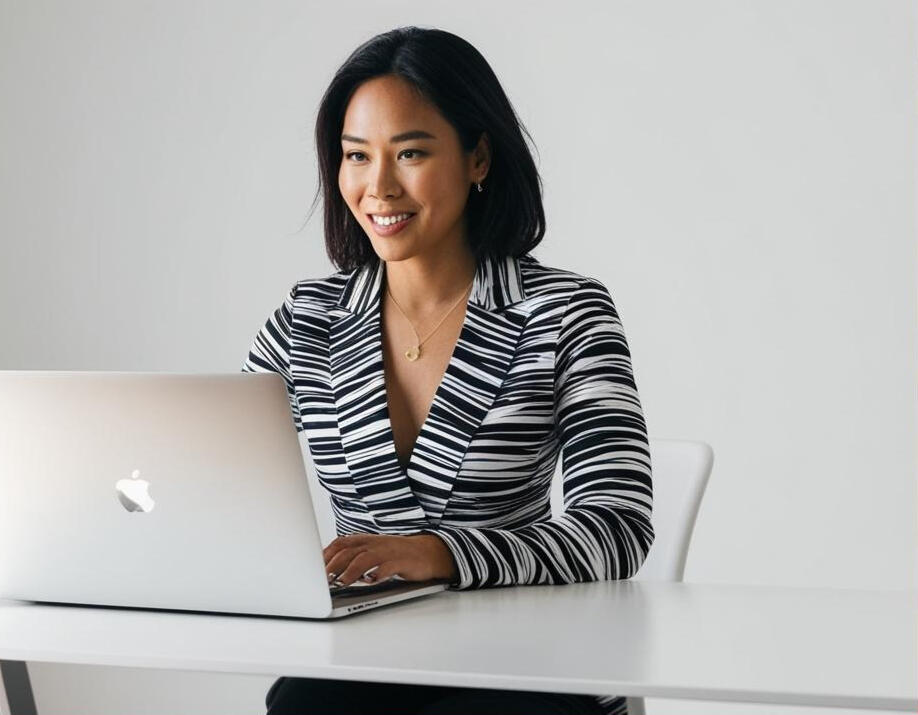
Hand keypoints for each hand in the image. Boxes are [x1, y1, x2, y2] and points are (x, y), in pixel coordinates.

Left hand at [323, 533, 457, 586]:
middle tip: (323, 580)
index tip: (312, 568)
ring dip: (351, 570)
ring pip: (365, 558)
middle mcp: (374, 544)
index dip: (325, 555)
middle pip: (349, 551)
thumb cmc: (396, 555)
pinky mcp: (402, 562)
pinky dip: (378, 573)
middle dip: (333, 565)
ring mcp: (388, 552)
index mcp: (365, 541)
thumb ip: (352, 558)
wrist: (428, 552)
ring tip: (341, 582)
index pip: (340, 544)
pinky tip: (370, 581)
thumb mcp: (372, 553)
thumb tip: (326, 570)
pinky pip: (388, 566)